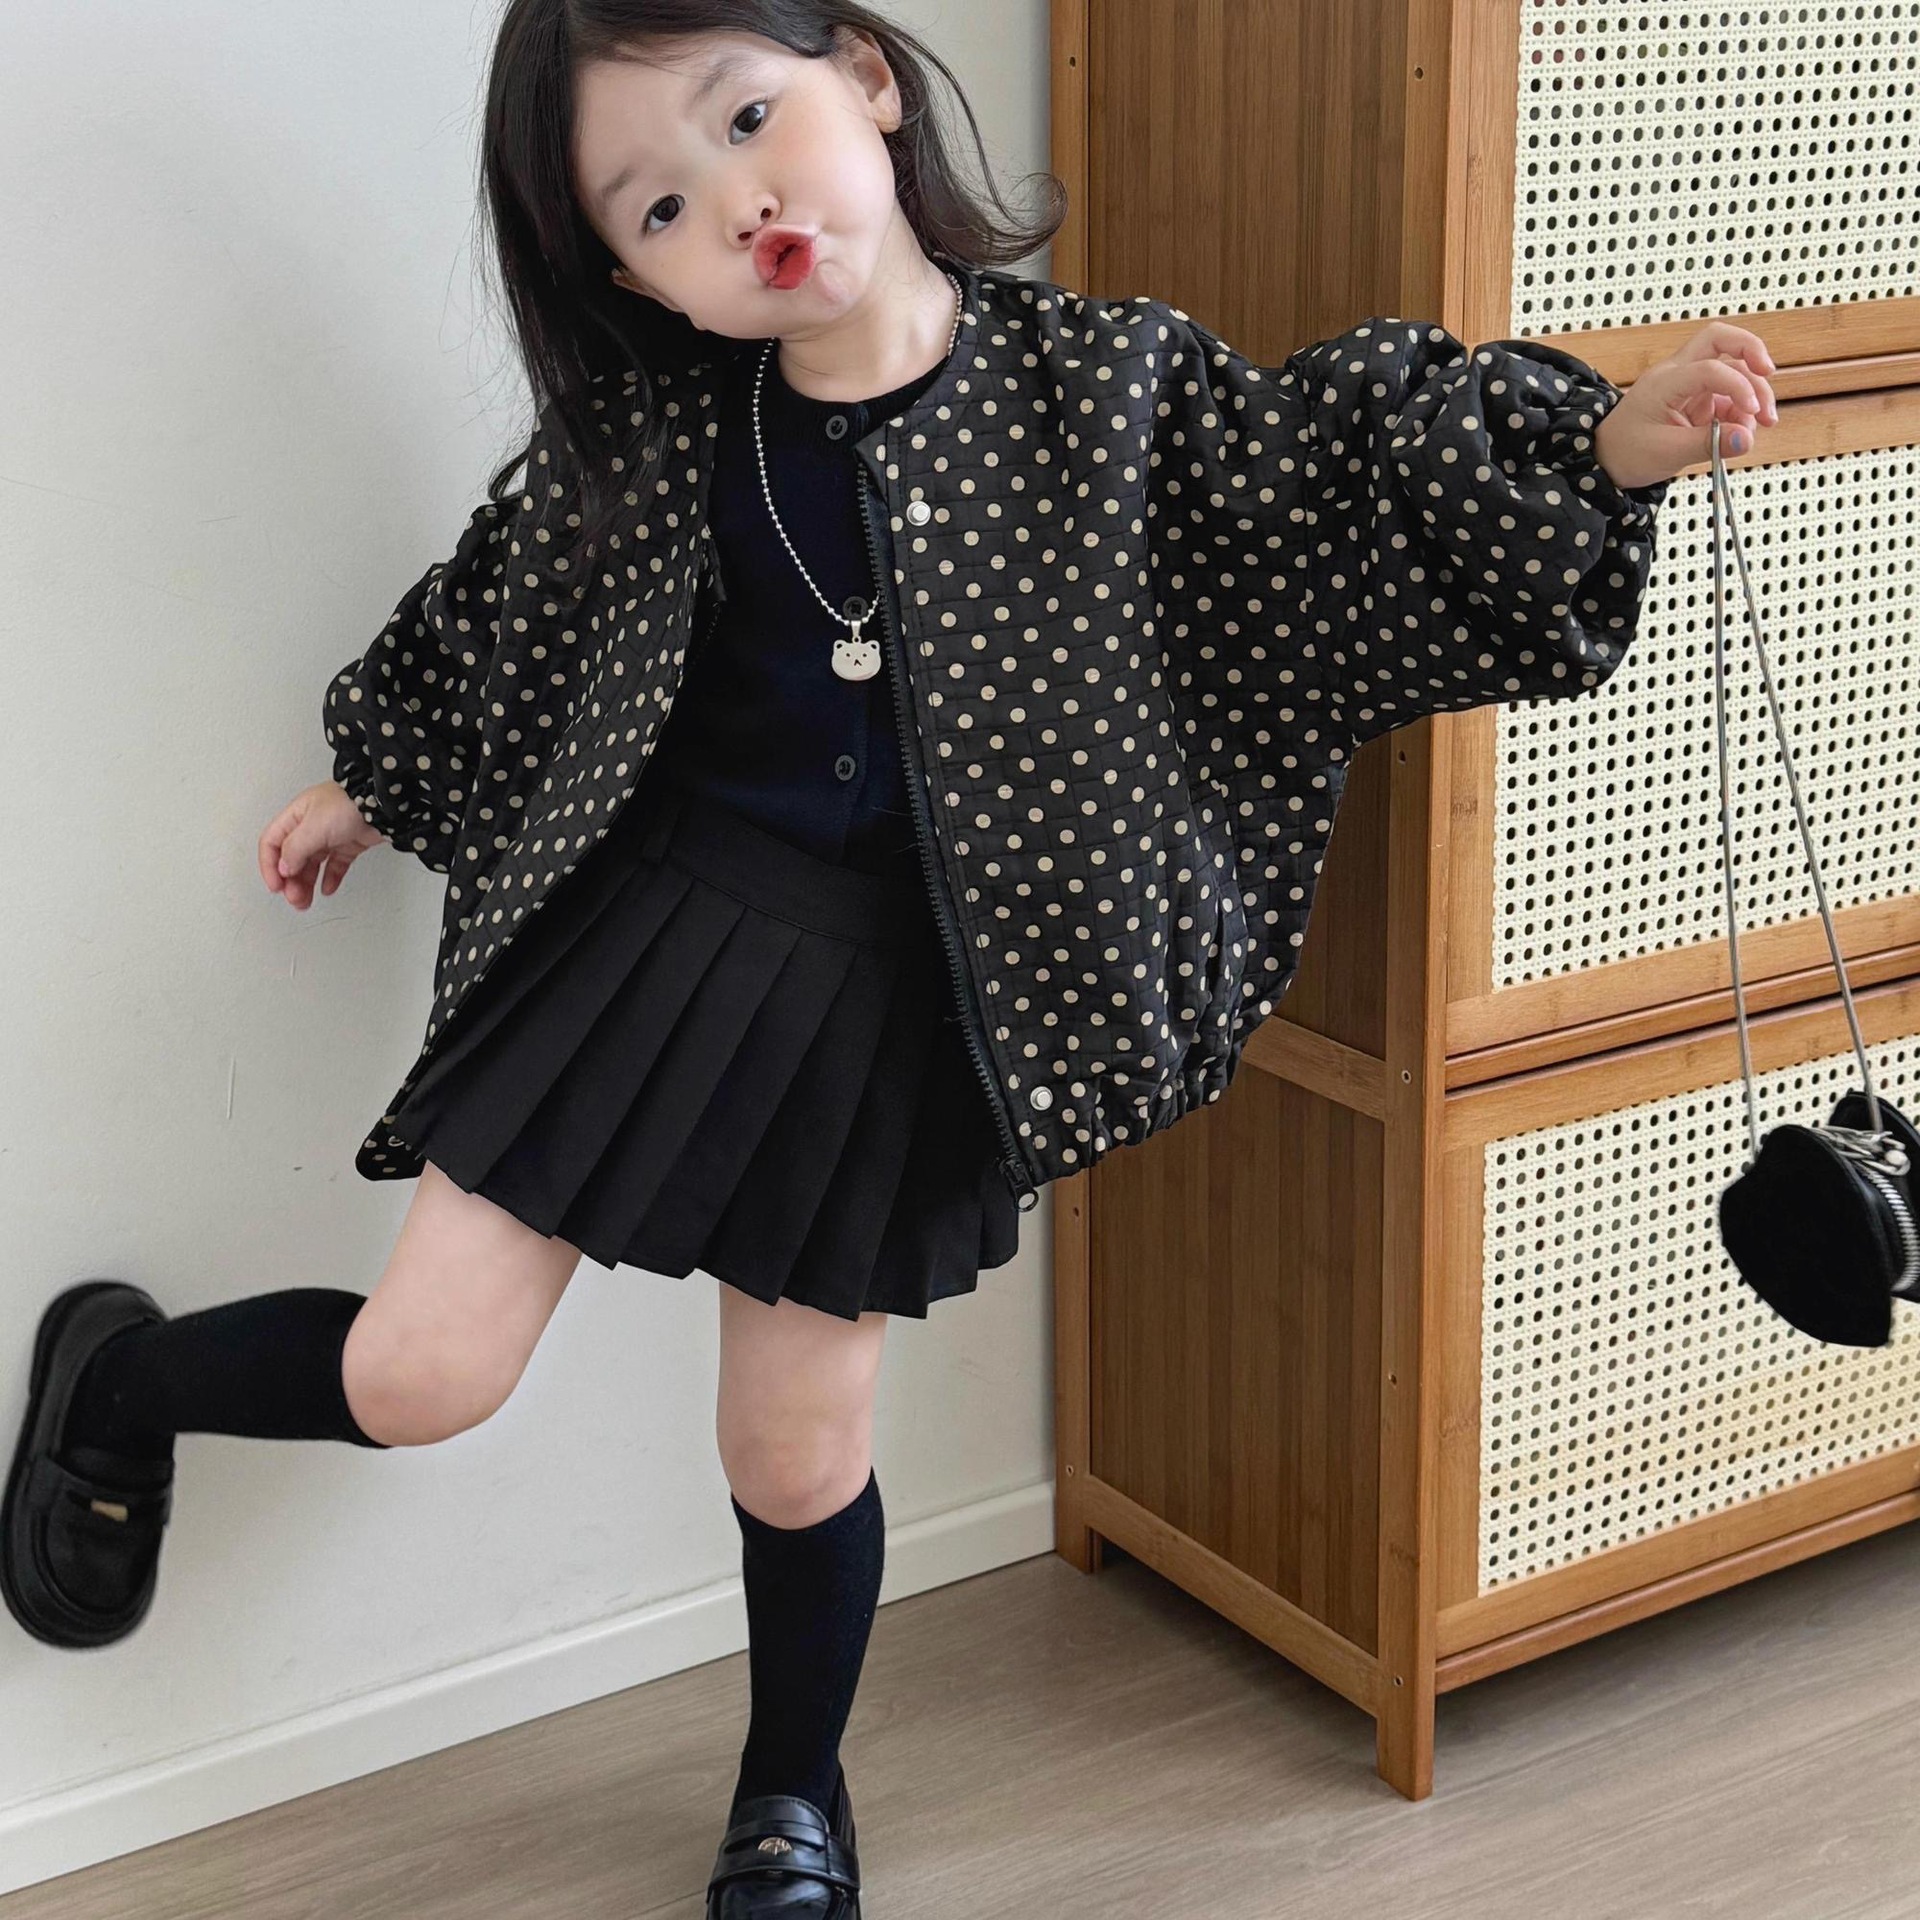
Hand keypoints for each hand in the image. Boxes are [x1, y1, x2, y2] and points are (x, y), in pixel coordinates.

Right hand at [259, 781, 385, 910]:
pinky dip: (330, 878)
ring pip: (312, 864)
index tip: (276, 886)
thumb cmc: (348, 804)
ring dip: (306, 884)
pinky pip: (335, 865)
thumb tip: (284, 868)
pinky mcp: (349, 844)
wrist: (382, 805)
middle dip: (290, 881)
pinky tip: (328, 889)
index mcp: (296, 816)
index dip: (270, 866)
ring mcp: (331, 835)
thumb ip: (295, 850)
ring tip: (306, 901)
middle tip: (294, 898)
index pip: (272, 843)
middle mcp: (311, 826)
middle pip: (292, 858)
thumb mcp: (312, 827)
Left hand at [1592, 321, 1779, 490]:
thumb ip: (1709, 444)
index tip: (1752, 412)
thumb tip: (1746, 438)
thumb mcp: (1667, 453)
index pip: (1710, 368)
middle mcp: (1677, 375)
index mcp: (1664, 382)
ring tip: (1762, 422)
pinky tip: (1744, 428)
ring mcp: (1688, 384)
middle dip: (1752, 352)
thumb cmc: (1626, 451)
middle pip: (1721, 340)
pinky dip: (1742, 407)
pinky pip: (1727, 393)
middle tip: (1770, 375)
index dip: (1739, 386)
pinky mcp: (1696, 399)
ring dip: (1753, 388)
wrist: (1605, 460)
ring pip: (1731, 367)